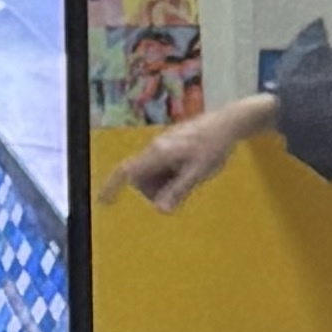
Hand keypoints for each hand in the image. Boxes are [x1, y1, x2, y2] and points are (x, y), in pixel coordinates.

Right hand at [109, 94, 276, 214]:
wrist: (228, 122)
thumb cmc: (214, 147)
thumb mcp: (198, 172)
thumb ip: (178, 190)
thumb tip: (161, 210)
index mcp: (159, 153)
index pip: (128, 171)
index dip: (113, 186)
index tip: (103, 202)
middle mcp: (155, 147)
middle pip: (141, 177)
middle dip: (155, 189)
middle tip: (183, 187)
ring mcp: (162, 144)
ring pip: (152, 172)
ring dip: (165, 181)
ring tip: (191, 174)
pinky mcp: (169, 143)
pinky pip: (162, 165)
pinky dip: (171, 173)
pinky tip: (192, 167)